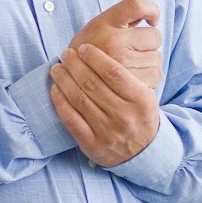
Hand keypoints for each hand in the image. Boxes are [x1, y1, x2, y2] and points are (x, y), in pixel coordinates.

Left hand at [50, 43, 160, 166]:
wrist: (143, 154)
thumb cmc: (140, 117)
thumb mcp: (145, 96)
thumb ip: (128, 77)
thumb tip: (99, 53)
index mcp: (141, 100)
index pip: (113, 72)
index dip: (95, 57)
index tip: (84, 48)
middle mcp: (124, 116)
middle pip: (93, 83)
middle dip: (75, 64)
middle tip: (66, 54)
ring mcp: (107, 132)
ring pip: (79, 99)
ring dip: (64, 80)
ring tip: (57, 68)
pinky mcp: (92, 144)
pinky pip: (71, 119)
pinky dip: (60, 102)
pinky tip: (55, 89)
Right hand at [69, 0, 163, 88]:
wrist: (71, 80)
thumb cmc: (90, 50)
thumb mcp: (99, 26)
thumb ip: (124, 19)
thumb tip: (153, 16)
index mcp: (104, 24)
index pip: (137, 5)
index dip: (151, 9)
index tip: (152, 21)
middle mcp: (113, 42)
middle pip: (155, 37)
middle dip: (149, 43)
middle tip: (133, 50)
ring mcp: (121, 64)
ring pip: (157, 58)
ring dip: (149, 61)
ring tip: (131, 64)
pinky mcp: (128, 84)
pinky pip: (155, 75)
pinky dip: (150, 77)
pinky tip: (136, 76)